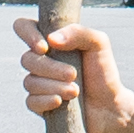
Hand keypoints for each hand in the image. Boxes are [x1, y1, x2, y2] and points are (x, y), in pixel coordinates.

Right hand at [13, 14, 125, 132]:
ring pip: (29, 82)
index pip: (24, 27)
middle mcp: (40, 60)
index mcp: (51, 40)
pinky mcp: (39, 103)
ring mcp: (38, 82)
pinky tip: (60, 102)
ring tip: (75, 92)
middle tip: (73, 75)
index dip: (27, 34)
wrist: (109, 105)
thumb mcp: (98, 44)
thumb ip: (78, 33)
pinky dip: (45, 101)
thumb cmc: (103, 72)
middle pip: (27, 59)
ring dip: (54, 87)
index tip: (45, 47)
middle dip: (51, 68)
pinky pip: (30, 101)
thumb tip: (51, 39)